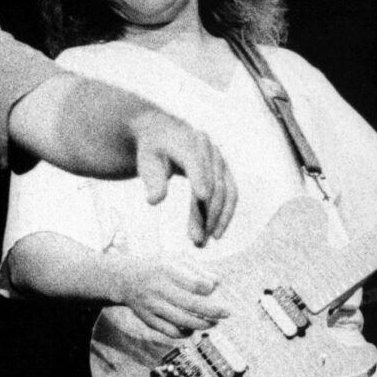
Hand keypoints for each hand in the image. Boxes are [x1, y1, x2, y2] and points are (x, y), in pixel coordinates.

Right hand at [114, 257, 228, 338]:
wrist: (125, 278)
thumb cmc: (157, 266)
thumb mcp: (175, 259)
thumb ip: (198, 270)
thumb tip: (218, 283)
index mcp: (166, 270)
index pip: (194, 284)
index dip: (208, 288)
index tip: (212, 288)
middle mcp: (158, 289)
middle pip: (191, 305)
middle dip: (213, 311)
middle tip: (228, 312)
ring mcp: (152, 306)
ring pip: (183, 322)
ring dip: (203, 324)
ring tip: (214, 322)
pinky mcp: (148, 319)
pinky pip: (171, 332)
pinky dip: (186, 333)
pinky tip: (193, 328)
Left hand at [130, 113, 235, 246]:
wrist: (165, 133)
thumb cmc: (152, 150)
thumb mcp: (146, 162)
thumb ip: (152, 179)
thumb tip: (154, 200)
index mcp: (185, 142)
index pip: (195, 161)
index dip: (200, 177)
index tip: (202, 197)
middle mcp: (207, 149)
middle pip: (212, 183)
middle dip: (206, 214)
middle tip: (195, 241)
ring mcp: (219, 160)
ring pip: (225, 192)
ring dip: (217, 219)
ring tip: (202, 243)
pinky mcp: (224, 172)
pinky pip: (230, 194)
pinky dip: (224, 214)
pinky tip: (213, 233)